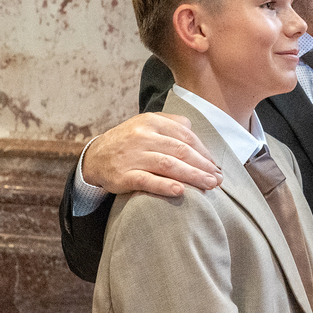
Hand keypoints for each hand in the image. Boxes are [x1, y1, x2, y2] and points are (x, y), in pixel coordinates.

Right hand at [82, 113, 221, 196]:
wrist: (95, 156)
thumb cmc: (130, 142)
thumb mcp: (148, 125)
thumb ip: (174, 126)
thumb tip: (201, 141)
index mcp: (152, 121)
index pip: (185, 136)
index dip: (204, 152)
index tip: (215, 166)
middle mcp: (142, 136)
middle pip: (180, 151)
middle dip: (203, 166)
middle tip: (217, 179)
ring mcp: (132, 155)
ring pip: (167, 165)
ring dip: (192, 176)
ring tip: (208, 185)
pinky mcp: (122, 175)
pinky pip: (146, 180)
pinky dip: (164, 186)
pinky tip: (180, 191)